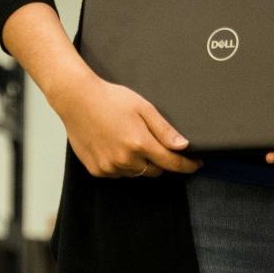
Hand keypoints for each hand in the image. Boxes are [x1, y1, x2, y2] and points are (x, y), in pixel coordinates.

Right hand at [51, 70, 202, 178]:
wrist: (77, 100)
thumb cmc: (111, 99)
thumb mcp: (144, 108)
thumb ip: (164, 130)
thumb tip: (183, 146)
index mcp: (140, 143)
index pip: (171, 163)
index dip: (187, 165)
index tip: (195, 164)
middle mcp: (125, 160)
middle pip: (154, 170)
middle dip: (160, 160)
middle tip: (155, 143)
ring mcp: (110, 167)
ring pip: (136, 173)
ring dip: (140, 163)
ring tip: (130, 139)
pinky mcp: (97, 170)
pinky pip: (118, 173)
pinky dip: (122, 164)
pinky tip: (116, 146)